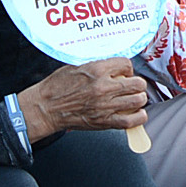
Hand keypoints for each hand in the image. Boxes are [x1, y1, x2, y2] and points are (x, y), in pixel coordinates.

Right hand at [19, 58, 149, 136]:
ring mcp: (105, 106)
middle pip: (138, 83)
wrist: (46, 108)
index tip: (124, 73)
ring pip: (138, 100)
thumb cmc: (58, 86)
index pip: (126, 64)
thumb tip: (115, 68)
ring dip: (139, 99)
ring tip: (133, 99)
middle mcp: (103, 87)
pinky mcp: (104, 122)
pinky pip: (130, 121)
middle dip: (137, 84)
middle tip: (131, 86)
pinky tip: (135, 113)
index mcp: (97, 70)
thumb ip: (99, 66)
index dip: (128, 68)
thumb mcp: (78, 66)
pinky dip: (138, 117)